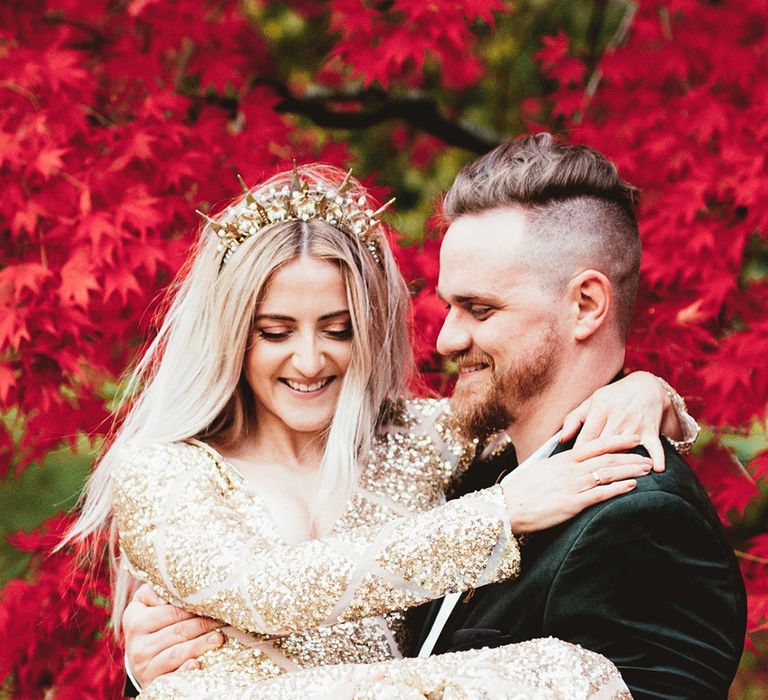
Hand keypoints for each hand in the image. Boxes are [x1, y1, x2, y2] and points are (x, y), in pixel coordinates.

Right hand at [123, 583, 223, 687]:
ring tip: (218, 638)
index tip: (210, 602)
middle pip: (177, 631)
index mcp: (135, 620)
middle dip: (202, 624)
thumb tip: (167, 593)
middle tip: (221, 620)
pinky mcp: (152, 682)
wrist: (140, 656)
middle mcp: (137, 644)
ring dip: (200, 645)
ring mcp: (144, 666)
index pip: (169, 611)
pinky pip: (171, 677)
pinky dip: (185, 670)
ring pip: (177, 653)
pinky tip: (198, 664)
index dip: (192, 606)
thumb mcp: (145, 603)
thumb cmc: (150, 623)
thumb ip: (153, 591)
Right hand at [502, 434, 651, 533]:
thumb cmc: (522, 491)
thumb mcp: (541, 471)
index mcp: (563, 460)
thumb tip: (569, 463)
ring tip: (647, 470)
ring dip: (630, 470)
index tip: (633, 438)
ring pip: (608, 473)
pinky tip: (632, 486)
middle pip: (607, 459)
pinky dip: (618, 488)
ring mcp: (573, 485)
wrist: (507, 506)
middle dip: (631, 457)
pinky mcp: (573, 503)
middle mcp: (571, 469)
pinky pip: (601, 494)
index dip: (617, 441)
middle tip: (648, 457)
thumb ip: (559, 466)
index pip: (595, 445)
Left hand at [560, 371, 671, 470]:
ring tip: (612, 482)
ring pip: (625, 449)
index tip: (571, 469)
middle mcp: (617, 418)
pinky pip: (655, 446)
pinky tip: (656, 469)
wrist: (646, 387)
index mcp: (599, 410)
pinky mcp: (651, 431)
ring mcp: (635, 425)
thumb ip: (573, 420)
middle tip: (586, 481)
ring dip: (621, 465)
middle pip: (604, 447)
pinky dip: (657, 457)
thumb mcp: (590, 402)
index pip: (586, 438)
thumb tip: (562, 439)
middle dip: (596, 464)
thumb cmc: (612, 398)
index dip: (578, 455)